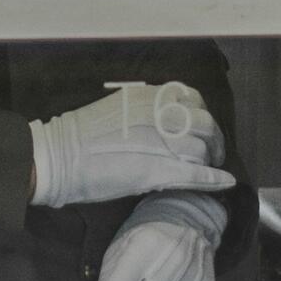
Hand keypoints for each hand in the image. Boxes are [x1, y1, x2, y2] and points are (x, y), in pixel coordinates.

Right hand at [29, 81, 233, 209]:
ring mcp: (158, 142)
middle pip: (204, 125)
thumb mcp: (118, 109)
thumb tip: (170, 121)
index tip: (202, 129)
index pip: (193, 100)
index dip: (203, 117)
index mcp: (149, 97)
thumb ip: (147, 111)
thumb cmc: (80, 136)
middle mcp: (158, 114)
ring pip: (201, 151)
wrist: (57, 158)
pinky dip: (214, 179)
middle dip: (214, 141)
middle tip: (212, 154)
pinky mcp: (156, 171)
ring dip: (209, 163)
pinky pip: (195, 174)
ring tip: (207, 171)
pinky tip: (224, 182)